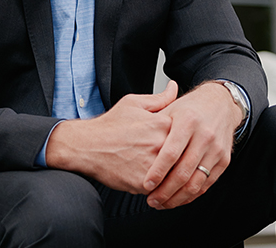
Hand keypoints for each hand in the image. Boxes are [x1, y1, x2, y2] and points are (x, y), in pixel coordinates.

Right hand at [44, 80, 177, 193]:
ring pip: (175, 175)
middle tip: (182, 163)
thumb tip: (174, 86)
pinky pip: (161, 189)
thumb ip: (160, 98)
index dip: (187, 141)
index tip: (185, 144)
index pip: (188, 135)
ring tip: (169, 175)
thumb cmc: (110, 125)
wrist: (86, 146)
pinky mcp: (143, 183)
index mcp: (163, 123)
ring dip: (174, 177)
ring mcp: (152, 164)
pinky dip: (162, 189)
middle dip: (184, 161)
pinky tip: (158, 184)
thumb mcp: (134, 103)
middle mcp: (160, 144)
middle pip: (185, 157)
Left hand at [142, 81, 241, 209]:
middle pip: (183, 172)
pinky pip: (207, 184)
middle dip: (165, 191)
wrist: (220, 103)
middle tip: (152, 200)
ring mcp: (216, 149)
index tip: (146, 185)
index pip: (170, 153)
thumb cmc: (190, 108)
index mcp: (188, 121)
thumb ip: (153, 126)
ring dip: (177, 198)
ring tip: (163, 203)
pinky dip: (191, 195)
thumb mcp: (169, 109)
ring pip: (196, 182)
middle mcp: (204, 135)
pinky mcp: (224, 160)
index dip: (157, 172)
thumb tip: (133, 145)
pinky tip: (179, 198)